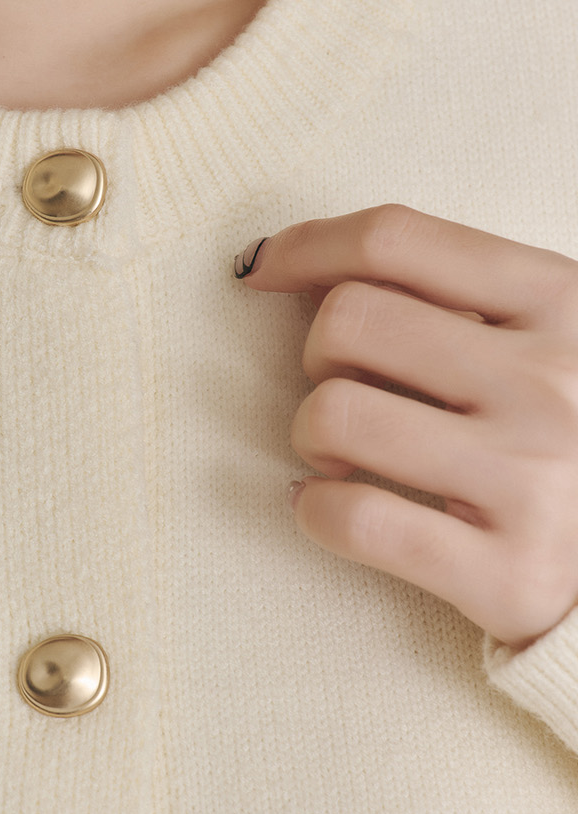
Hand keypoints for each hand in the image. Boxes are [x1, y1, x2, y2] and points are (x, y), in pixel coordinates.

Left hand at [234, 204, 577, 649]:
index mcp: (562, 302)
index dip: (307, 246)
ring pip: (336, 414)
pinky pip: (355, 518)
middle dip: (317, 355)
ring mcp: (533, 479)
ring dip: (310, 435)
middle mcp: (551, 382)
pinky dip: (315, 511)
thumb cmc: (569, 427)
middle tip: (344, 389)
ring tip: (341, 456)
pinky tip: (330, 507)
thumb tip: (305, 263)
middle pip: (349, 321)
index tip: (267, 268)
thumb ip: (458, 291)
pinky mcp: (509, 573)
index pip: (396, 240)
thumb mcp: (548, 334)